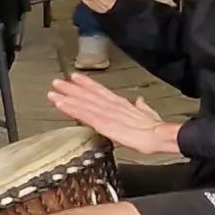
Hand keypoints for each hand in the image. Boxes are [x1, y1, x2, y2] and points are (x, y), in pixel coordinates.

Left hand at [46, 73, 179, 156]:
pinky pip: (83, 115)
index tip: (75, 78)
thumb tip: (140, 101)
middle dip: (72, 88)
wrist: (160, 136)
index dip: (88, 84)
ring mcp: (106, 114)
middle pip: (89, 95)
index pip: (101, 92)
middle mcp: (112, 106)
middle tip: (57, 82)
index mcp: (122, 105)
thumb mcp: (149, 114)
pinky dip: (71, 109)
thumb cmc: (156, 129)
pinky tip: (60, 104)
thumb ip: (141, 107)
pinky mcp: (104, 124)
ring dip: (67, 97)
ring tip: (54, 91)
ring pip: (83, 103)